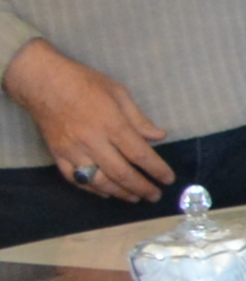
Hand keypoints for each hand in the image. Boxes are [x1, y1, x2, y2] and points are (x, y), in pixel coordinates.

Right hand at [6, 41, 174, 202]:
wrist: (42, 83)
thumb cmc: (84, 82)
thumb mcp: (118, 93)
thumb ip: (138, 119)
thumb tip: (159, 136)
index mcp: (112, 124)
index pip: (139, 153)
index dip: (156, 169)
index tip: (168, 179)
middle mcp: (93, 141)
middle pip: (121, 172)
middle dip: (141, 187)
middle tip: (155, 196)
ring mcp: (73, 151)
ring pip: (98, 180)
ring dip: (119, 192)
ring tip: (135, 197)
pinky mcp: (57, 155)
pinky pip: (75, 179)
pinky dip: (91, 189)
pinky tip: (105, 192)